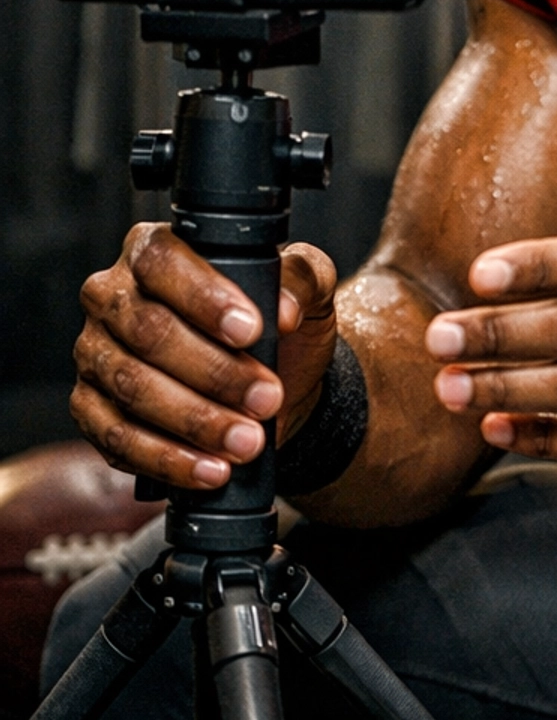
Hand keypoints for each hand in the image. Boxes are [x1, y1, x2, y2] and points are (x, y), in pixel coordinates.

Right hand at [72, 224, 337, 489]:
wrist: (272, 382)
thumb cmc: (276, 325)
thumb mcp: (304, 288)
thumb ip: (302, 279)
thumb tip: (285, 307)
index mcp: (152, 250)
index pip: (163, 263)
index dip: (204, 298)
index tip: (251, 330)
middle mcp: (112, 297)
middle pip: (148, 332)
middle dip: (214, 373)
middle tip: (267, 398)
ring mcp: (95, 354)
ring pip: (132, 388)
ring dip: (195, 421)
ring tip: (247, 441)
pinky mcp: (90, 408)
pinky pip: (115, 439)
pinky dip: (167, 459)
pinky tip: (210, 470)